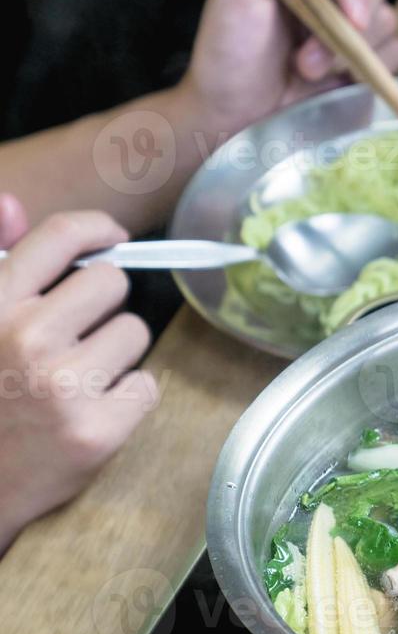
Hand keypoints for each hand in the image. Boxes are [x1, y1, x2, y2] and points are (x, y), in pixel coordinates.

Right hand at [0, 204, 156, 553]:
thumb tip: (11, 203)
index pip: (59, 238)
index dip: (96, 228)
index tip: (111, 236)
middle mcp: (26, 338)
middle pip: (113, 282)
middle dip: (103, 304)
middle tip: (77, 334)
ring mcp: (64, 385)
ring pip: (135, 332)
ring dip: (116, 352)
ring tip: (77, 378)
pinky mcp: (98, 429)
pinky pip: (147, 385)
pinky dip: (128, 397)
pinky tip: (92, 410)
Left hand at [176, 0, 397, 134]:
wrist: (237, 116)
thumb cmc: (228, 52)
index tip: (349, 15)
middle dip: (346, 24)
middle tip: (307, 59)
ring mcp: (352, 20)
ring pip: (387, 18)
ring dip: (348, 53)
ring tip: (307, 71)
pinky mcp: (370, 55)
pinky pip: (396, 51)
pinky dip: (370, 68)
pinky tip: (335, 81)